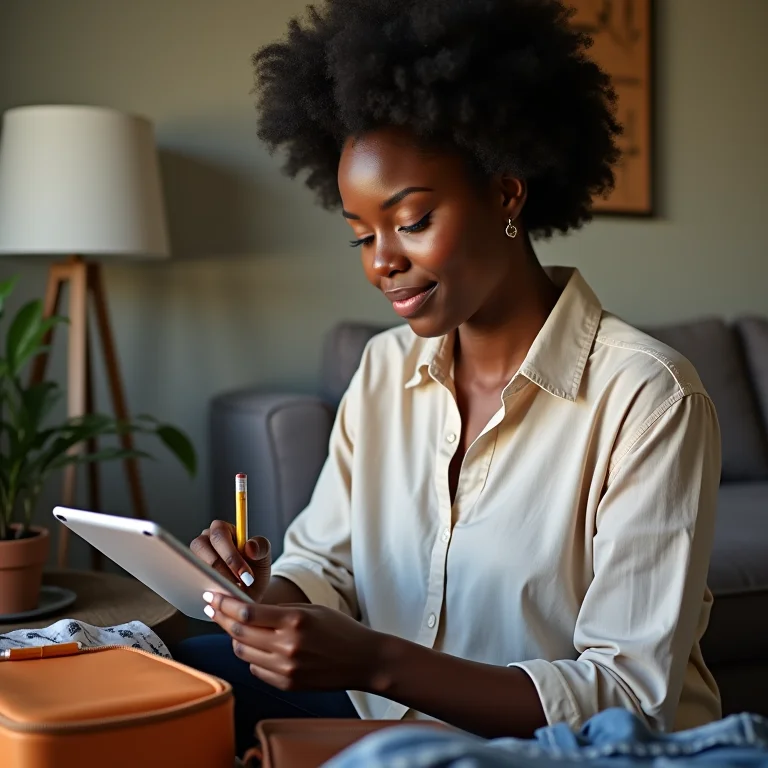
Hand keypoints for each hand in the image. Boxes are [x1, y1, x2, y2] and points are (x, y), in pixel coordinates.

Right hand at [190, 520, 271, 601]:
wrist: (248, 591)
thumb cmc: (254, 569)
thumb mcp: (263, 557)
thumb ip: (261, 548)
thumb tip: (250, 545)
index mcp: (223, 530)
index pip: (220, 534)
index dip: (231, 556)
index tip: (246, 577)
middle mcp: (205, 539)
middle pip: (202, 546)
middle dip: (222, 569)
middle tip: (238, 587)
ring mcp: (195, 557)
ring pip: (195, 564)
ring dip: (213, 580)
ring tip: (231, 593)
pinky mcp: (191, 574)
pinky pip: (191, 579)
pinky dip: (206, 590)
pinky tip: (221, 598)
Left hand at [203, 593, 380, 691]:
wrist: (362, 660)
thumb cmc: (339, 629)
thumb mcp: (310, 609)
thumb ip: (279, 610)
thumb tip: (246, 609)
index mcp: (294, 621)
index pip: (247, 613)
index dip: (224, 604)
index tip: (212, 596)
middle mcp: (287, 646)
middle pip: (239, 632)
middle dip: (221, 618)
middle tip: (212, 607)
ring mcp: (286, 669)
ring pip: (243, 652)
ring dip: (235, 637)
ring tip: (234, 626)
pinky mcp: (286, 684)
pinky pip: (256, 668)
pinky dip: (251, 656)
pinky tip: (256, 646)